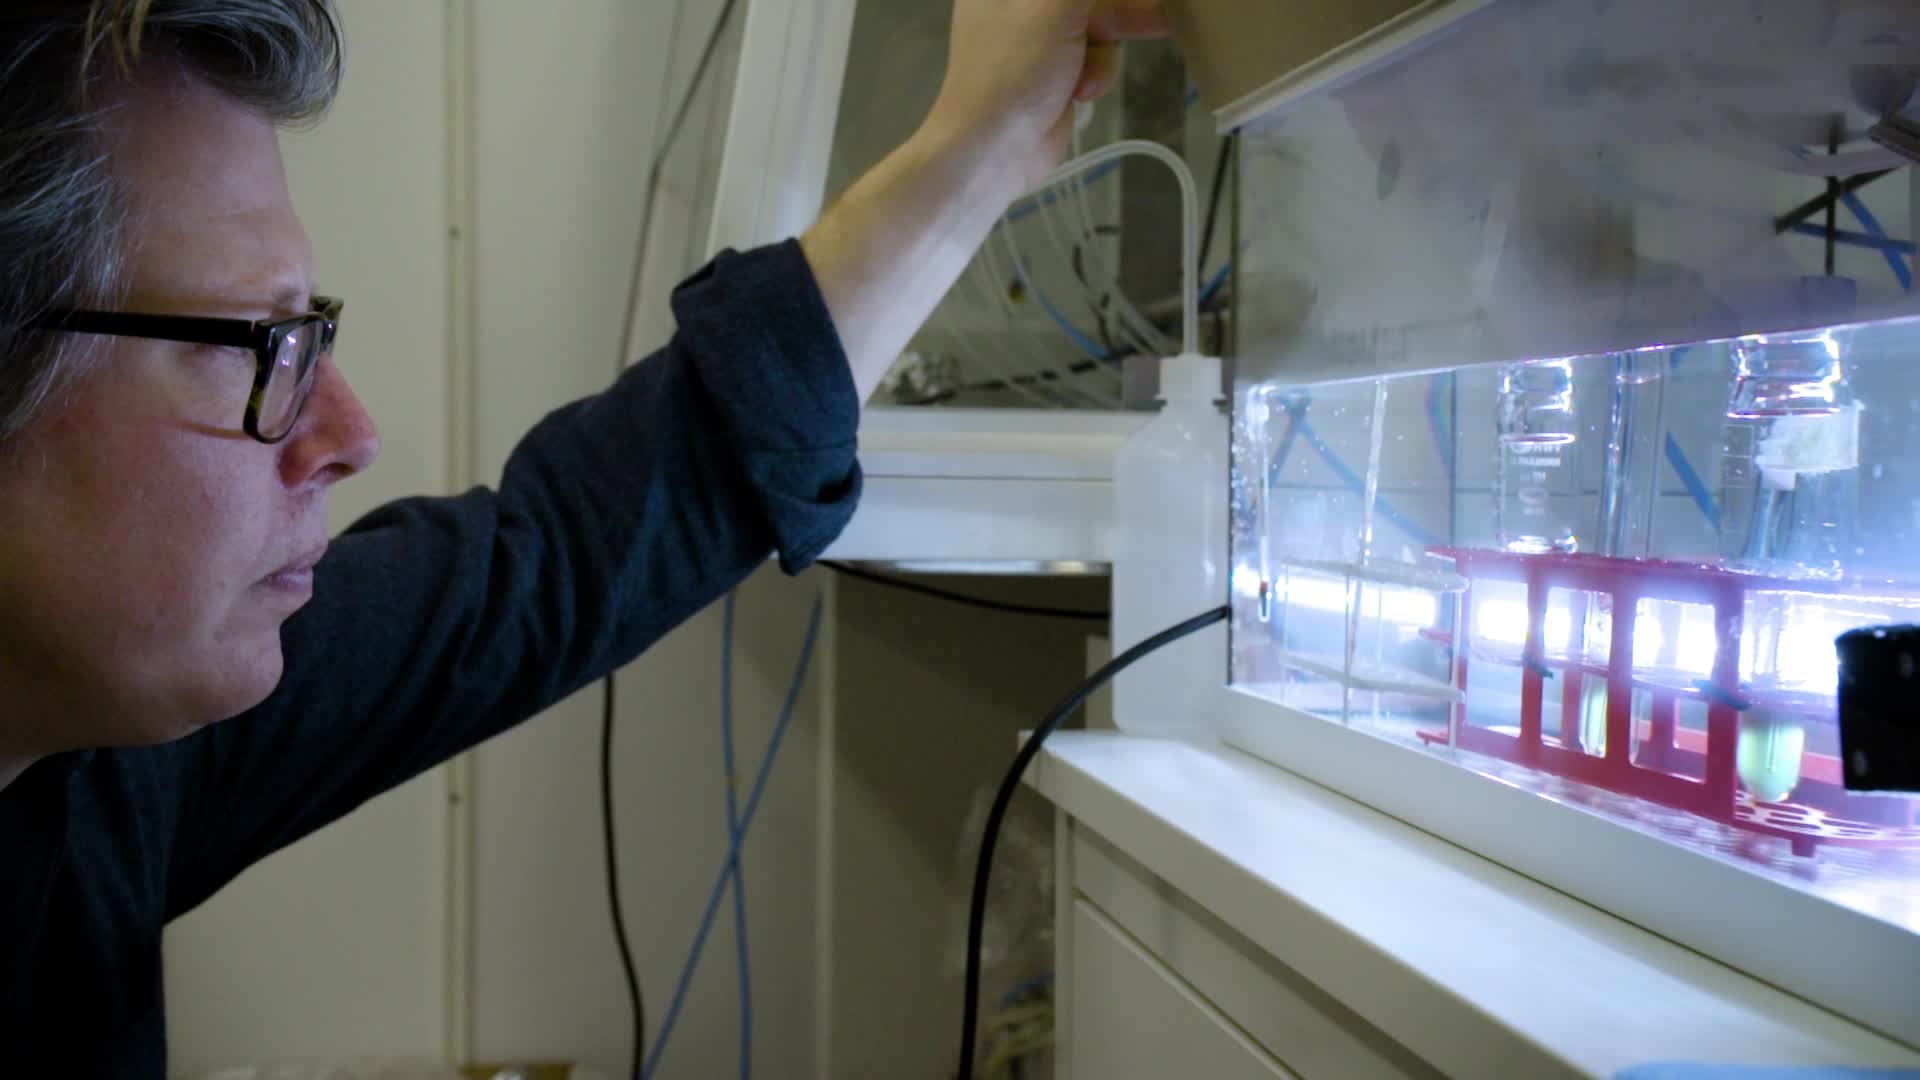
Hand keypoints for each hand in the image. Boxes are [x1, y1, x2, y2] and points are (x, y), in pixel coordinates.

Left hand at [921, 0, 1170, 196]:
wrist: (993, 150)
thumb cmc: (1014, 68)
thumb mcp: (1054, 6)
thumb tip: (1105, 1)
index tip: (1116, 3)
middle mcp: (1021, 3)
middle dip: (1122, 10)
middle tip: (1165, 10)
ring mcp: (1040, 40)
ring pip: (1101, 24)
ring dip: (1104, 51)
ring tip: (1088, 79)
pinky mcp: (1057, 73)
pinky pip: (1096, 57)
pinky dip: (1097, 73)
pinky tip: (1082, 94)